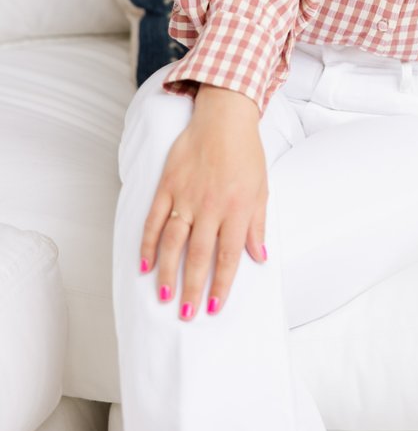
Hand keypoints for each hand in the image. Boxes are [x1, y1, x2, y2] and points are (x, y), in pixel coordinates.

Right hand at [139, 85, 267, 318]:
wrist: (225, 117)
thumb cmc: (246, 153)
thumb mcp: (261, 188)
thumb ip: (257, 225)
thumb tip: (259, 257)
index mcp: (237, 208)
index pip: (228, 256)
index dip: (221, 284)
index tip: (214, 306)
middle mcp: (210, 206)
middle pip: (199, 255)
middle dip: (193, 288)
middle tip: (187, 314)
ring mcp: (186, 195)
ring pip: (173, 243)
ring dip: (167, 273)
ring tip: (164, 298)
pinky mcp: (167, 185)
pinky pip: (153, 220)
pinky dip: (147, 244)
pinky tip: (143, 266)